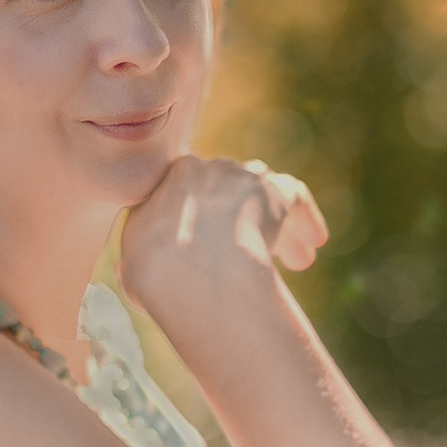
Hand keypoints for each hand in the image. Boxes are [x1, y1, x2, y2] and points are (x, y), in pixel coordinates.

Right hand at [117, 155, 329, 313]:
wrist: (188, 270)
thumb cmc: (156, 277)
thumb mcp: (133, 270)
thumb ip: (138, 262)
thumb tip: (131, 272)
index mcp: (164, 183)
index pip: (191, 194)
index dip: (208, 224)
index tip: (219, 250)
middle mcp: (203, 169)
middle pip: (231, 192)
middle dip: (246, 222)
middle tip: (261, 257)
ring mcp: (239, 176)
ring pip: (265, 196)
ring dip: (280, 226)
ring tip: (299, 259)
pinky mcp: (273, 189)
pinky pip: (294, 197)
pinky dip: (306, 219)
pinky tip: (315, 241)